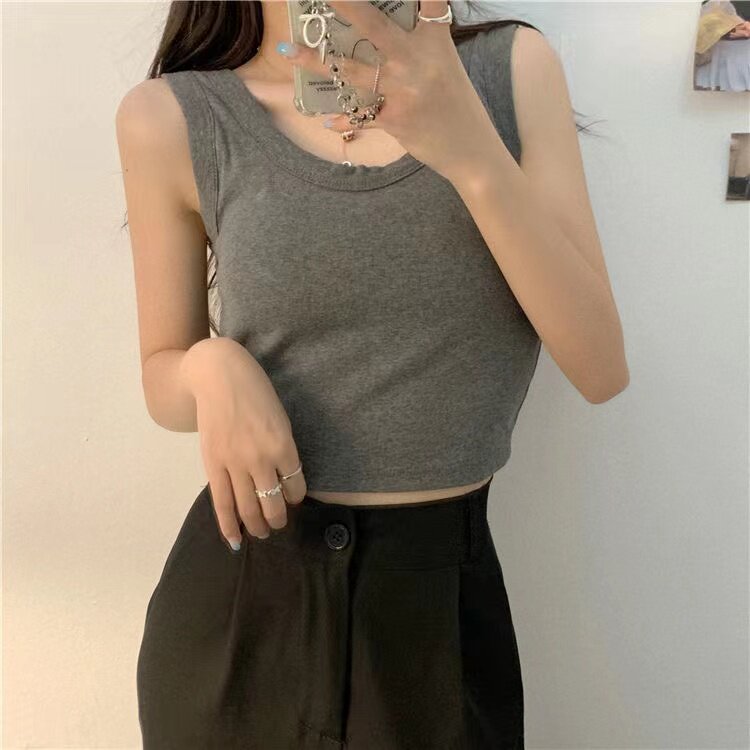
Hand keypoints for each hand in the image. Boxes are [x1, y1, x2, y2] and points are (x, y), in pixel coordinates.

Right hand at [180, 337, 306, 547]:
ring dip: (258, 526)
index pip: (295, 486)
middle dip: (278, 520)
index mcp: (284, 445)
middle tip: (279, 524)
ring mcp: (235, 464)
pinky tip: (235, 539)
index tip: (292, 498)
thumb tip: (282, 478)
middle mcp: (261, 459)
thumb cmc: (255, 392)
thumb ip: (282, 449)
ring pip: (249, 508)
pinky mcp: (213, 465)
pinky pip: (222, 503)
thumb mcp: (280, 418)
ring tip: (262, 533)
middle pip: (273, 503)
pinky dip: (229, 525)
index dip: (295, 497)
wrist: (218, 375)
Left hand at [275, 0, 500, 180]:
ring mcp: (404, 90)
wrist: (472, 151)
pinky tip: (326, 119)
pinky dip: (343, 118)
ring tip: (288, 51)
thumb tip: (383, 38)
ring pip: (352, 70)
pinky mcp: (396, 119)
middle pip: (374, 25)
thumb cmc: (457, 107)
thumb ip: (420, 47)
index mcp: (436, 42)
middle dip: (344, 4)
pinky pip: (360, 114)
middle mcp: (418, 61)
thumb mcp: (446, 67)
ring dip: (316, 60)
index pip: (429, 1)